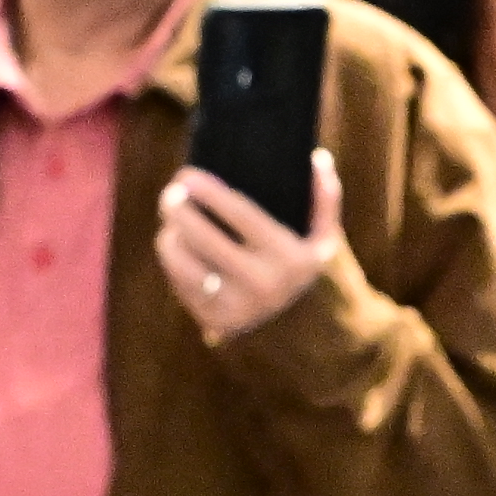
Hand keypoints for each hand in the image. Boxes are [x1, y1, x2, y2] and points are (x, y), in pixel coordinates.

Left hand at [158, 151, 340, 343]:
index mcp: (289, 258)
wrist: (308, 338)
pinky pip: (180, 282)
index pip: (239, 214)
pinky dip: (175, 261)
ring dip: (170, 235)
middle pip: (203, 235)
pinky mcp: (214, 323)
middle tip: (170, 192)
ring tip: (173, 221)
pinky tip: (178, 246)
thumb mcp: (325, 241)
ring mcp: (236, 307)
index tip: (187, 173)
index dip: (208, 190)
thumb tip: (317, 157)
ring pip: (183, 260)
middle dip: (178, 208)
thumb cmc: (306, 272)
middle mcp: (262, 285)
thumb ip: (324, 199)